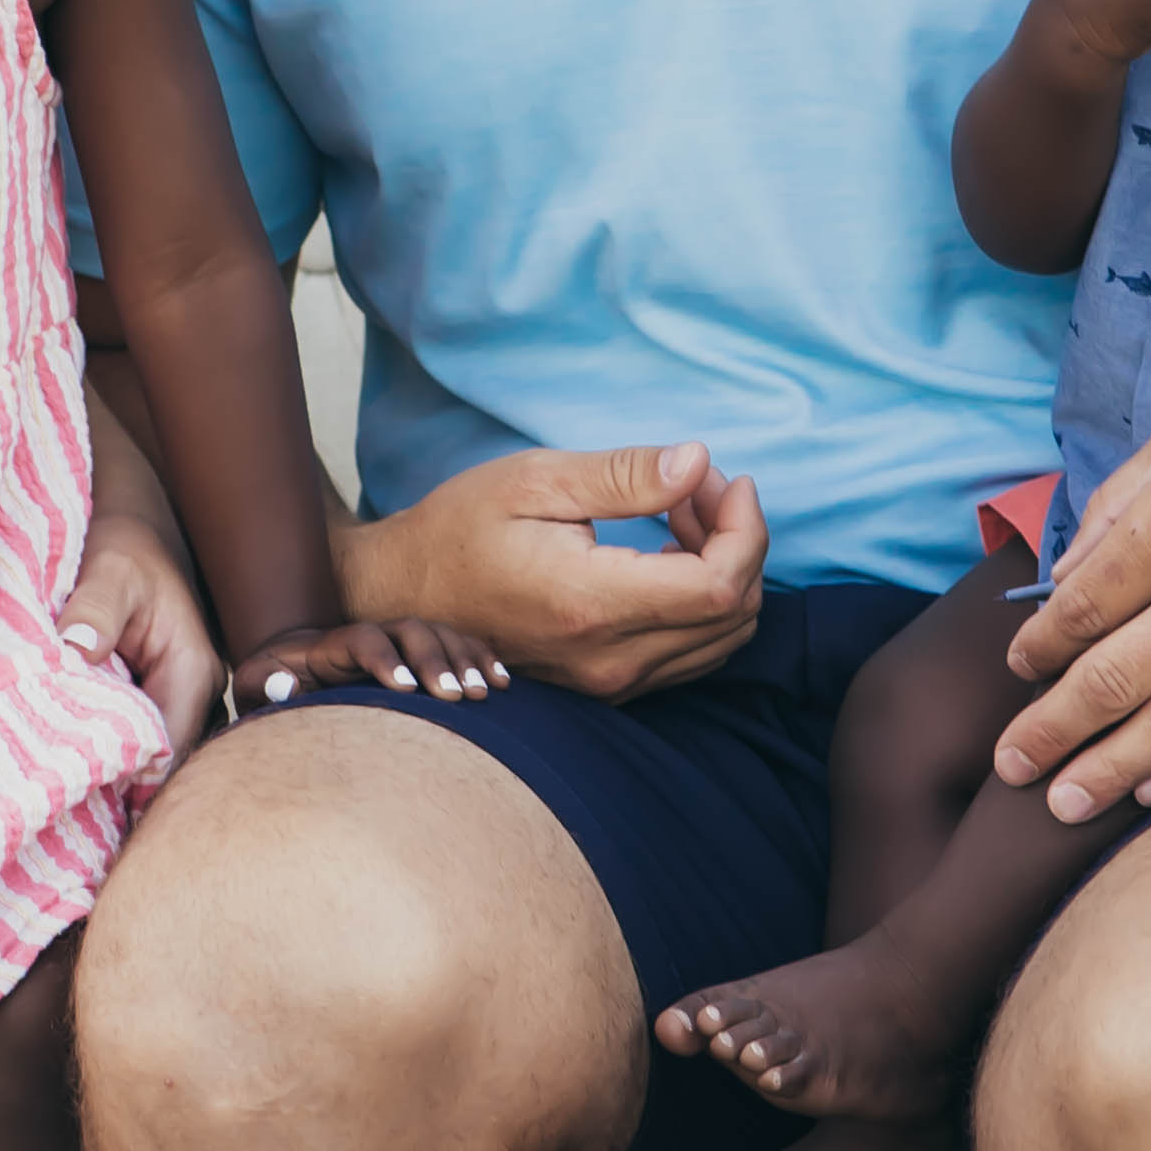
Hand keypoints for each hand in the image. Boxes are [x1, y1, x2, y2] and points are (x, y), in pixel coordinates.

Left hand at [54, 505, 222, 774]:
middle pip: (166, 764)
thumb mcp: (109, 569)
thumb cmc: (125, 546)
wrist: (136, 528)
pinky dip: (111, 750)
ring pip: (154, 756)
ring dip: (115, 769)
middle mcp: (196, 693)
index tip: (76, 781)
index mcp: (192, 669)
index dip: (127, 775)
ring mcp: (180, 699)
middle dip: (120, 782)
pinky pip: (141, 739)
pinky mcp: (159, 698)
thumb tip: (77, 651)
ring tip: (66, 782)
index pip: (170, 748)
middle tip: (63, 792)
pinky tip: (74, 757)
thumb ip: (95, 610)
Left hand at [222, 616, 510, 714]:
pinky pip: (458, 646)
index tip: (406, 690)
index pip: (363, 640)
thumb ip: (264, 685)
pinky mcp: (419, 655)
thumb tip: (284, 685)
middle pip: (410, 631)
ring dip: (464, 660)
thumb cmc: (270, 687)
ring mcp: (398, 641)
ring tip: (484, 693)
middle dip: (435, 660)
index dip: (385, 660)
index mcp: (331, 644)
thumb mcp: (254, 686)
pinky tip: (502, 683)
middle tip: (456, 696)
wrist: (290, 668)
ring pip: (440, 635)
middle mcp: (371, 635)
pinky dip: (481, 659)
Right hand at [339, 442, 766, 702]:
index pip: (721, 586)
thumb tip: (698, 463)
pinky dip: (701, 600)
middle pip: (734, 615)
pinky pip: (691, 653)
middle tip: (697, 484)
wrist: (404, 596)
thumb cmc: (460, 529)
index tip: (728, 480)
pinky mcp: (607, 687)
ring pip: (722, 640)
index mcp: (591, 604)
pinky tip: (664, 552)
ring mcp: (609, 684)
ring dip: (724, 570)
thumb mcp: (536, 480)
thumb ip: (624, 475)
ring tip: (679, 512)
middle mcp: (608, 659)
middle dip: (739, 540)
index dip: (746, 530)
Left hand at [994, 355, 1150, 818]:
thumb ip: (1118, 505)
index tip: (1019, 669)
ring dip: (1109, 771)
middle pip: (1112, 680)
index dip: (1038, 648)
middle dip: (1051, 731)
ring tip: (1063, 806)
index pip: (1081, 606)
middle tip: (1011, 766)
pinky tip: (1150, 791)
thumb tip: (1065, 578)